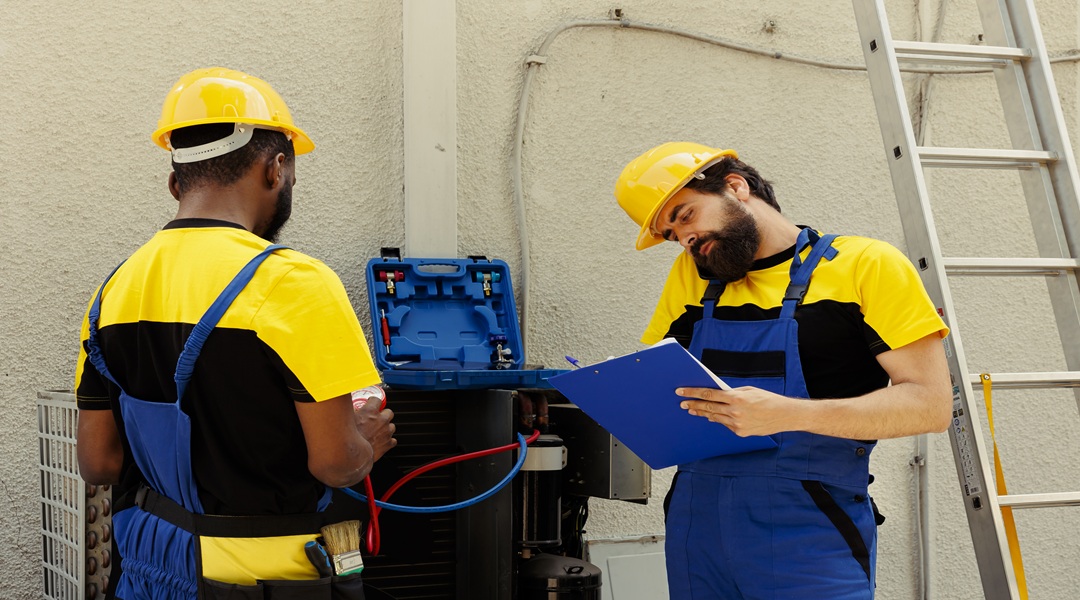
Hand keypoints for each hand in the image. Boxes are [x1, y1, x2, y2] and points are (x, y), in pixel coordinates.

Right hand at [353, 399, 396, 461]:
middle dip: (383, 415)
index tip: (371, 404)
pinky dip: (388, 441)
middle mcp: (381, 420)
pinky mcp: (388, 443)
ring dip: (386, 428)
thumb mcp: (347, 420)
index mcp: (371, 411)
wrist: (352, 455)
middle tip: (376, 419)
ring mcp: (386, 431)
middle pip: (389, 412)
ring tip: (378, 432)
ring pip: (392, 426)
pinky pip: (393, 440)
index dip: (373, 402)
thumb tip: (349, 409)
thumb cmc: (348, 438)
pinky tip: (381, 442)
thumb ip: (351, 412)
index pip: (377, 400)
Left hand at [676, 386, 796, 436]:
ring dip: (703, 413)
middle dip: (693, 405)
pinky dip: (719, 419)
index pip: (708, 394)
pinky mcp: (740, 432)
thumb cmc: (767, 399)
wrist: (784, 415)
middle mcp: (734, 411)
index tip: (681, 391)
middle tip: (682, 403)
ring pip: (714, 417)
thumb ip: (731, 393)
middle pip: (708, 407)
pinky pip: (725, 424)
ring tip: (693, 410)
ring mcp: (737, 424)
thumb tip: (716, 395)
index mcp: (736, 398)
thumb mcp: (748, 390)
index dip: (693, 392)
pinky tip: (713, 416)